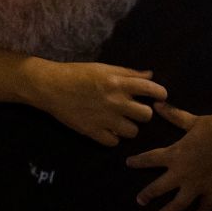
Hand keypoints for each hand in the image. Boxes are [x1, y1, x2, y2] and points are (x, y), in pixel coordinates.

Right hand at [28, 60, 166, 146]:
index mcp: (118, 83)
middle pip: (146, 115)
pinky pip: (114, 142)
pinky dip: (113, 137)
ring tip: (120, 121)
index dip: (160, 94)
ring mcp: (104, 119)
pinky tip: (107, 129)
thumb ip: (128, 73)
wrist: (51, 87)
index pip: (152, 90)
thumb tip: (150, 75)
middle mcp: (115, 102)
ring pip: (132, 132)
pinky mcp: (93, 132)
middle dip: (143, 113)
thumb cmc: (78, 73)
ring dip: (129, 127)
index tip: (159, 97)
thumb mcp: (104, 68)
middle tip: (134, 110)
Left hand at [127, 102, 211, 210]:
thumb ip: (173, 115)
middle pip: (160, 187)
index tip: (129, 163)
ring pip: (179, 203)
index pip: (150, 159)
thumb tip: (157, 104)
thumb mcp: (191, 120)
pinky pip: (205, 206)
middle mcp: (182, 173)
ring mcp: (197, 185)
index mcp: (175, 154)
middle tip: (140, 200)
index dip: (138, 161)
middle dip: (148, 194)